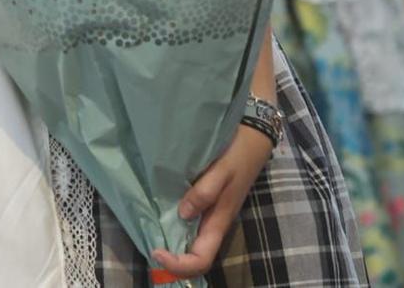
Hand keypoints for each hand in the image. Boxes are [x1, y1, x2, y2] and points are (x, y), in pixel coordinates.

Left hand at [151, 124, 274, 280]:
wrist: (253, 138)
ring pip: (192, 242)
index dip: (179, 265)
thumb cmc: (237, 154)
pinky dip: (176, 226)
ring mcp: (212, 214)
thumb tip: (182, 214)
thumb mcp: (221, 171)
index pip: (201, 259)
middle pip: (195, 256)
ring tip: (151, 233)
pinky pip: (192, 224)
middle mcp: (215, 222)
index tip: (157, 251)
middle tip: (150, 247)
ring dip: (173, 244)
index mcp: (219, 221)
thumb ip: (204, 192)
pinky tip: (161, 213)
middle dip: (173, 260)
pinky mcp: (209, 203)